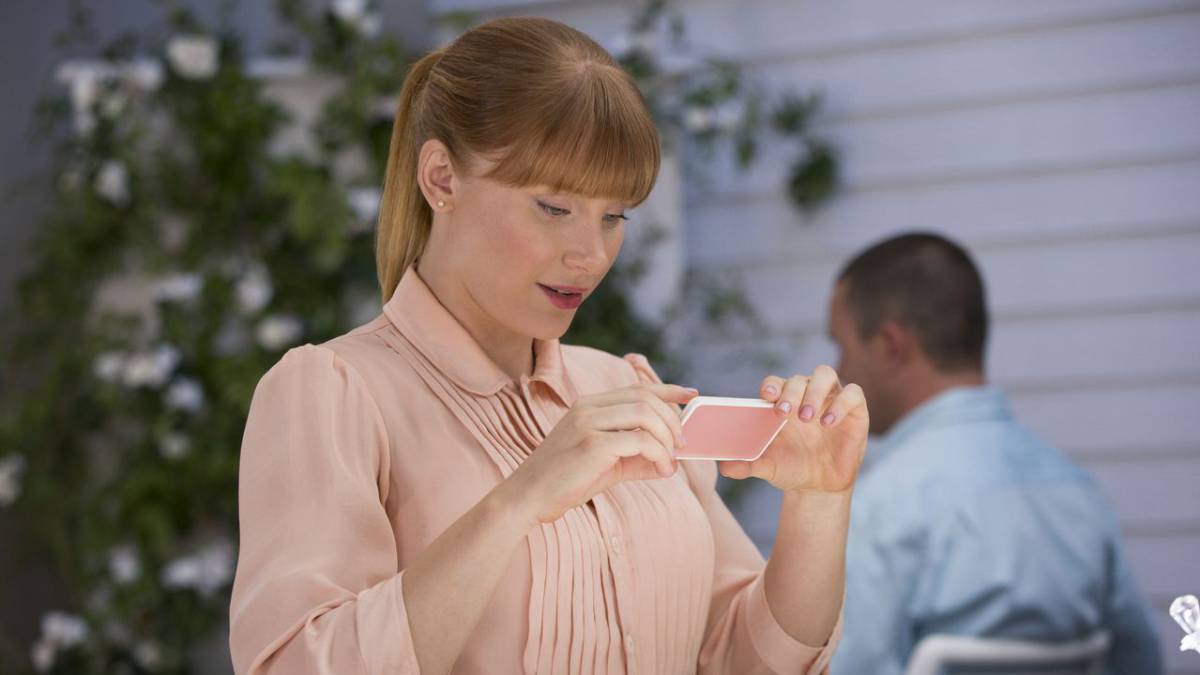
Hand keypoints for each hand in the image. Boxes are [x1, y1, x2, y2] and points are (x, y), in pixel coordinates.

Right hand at [509, 383, 699, 524]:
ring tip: (670, 463)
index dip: (667, 390)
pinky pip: (640, 441)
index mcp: (589, 405)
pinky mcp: (592, 445)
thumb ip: (636, 456)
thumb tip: (670, 460)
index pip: (637, 388)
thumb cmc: (565, 481)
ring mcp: (589, 424)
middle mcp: (588, 407)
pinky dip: (658, 455)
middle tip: (681, 446)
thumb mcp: (606, 464)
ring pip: (646, 416)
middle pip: (646, 399)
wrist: (528, 497)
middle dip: (672, 421)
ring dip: (667, 440)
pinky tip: (660, 471)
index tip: (690, 395)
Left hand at [718, 365, 867, 493]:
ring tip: (807, 418)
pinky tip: (829, 423)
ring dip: (814, 392)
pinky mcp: (854, 409)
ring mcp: (831, 399)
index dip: (771, 386)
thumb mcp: (768, 468)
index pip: (775, 383)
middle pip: (798, 378)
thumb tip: (724, 467)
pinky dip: (840, 404)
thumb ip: (747, 465)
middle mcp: (806, 395)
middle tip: (784, 414)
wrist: (819, 486)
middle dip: (791, 392)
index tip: (766, 398)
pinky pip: (852, 394)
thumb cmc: (791, 468)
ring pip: (825, 375)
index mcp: (783, 403)